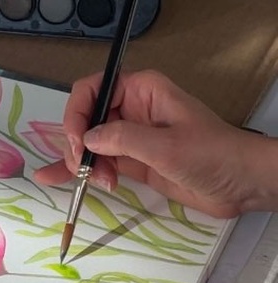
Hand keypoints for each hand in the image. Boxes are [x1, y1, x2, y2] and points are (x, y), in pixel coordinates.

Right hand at [34, 70, 277, 217]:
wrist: (239, 184)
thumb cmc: (211, 155)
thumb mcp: (166, 146)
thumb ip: (124, 139)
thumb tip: (86, 139)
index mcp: (142, 91)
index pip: (93, 90)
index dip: (77, 114)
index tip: (76, 144)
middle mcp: (131, 110)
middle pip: (85, 120)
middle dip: (78, 146)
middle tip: (86, 171)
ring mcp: (129, 137)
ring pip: (88, 145)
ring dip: (82, 165)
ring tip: (96, 184)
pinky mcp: (131, 162)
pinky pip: (98, 163)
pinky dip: (80, 172)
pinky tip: (52, 178)